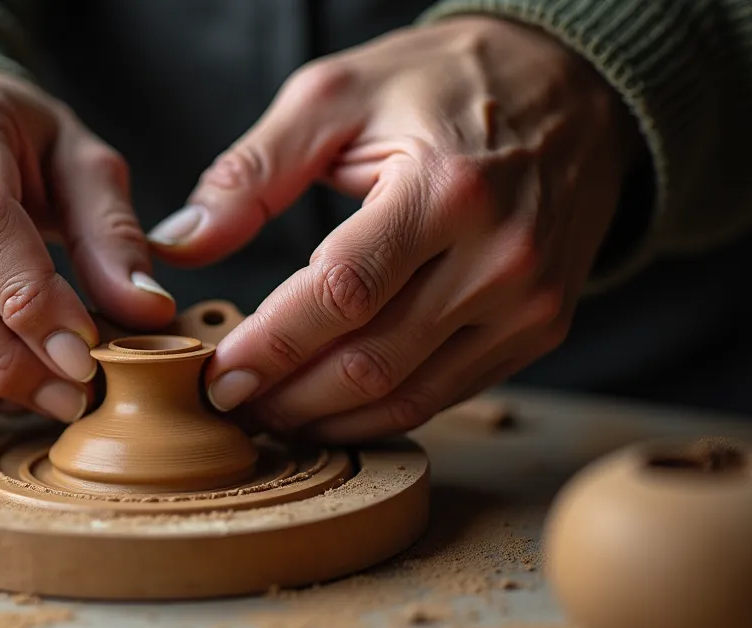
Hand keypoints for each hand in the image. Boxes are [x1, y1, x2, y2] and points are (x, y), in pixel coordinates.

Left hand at [148, 17, 638, 440]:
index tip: (216, 375)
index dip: (272, 345)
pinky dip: (381, 413)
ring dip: (328, 419)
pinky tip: (330, 410)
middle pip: (373, 359)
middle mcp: (500, 256)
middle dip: (288, 396)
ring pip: (410, 395)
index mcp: (445, 189)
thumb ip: (252, 172)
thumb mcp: (337, 96)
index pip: (342, 293)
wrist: (572, 90)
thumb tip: (179, 244)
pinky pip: (448, 394)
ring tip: (268, 415)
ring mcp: (528, 302)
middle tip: (228, 404)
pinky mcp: (541, 328)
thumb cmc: (442, 84)